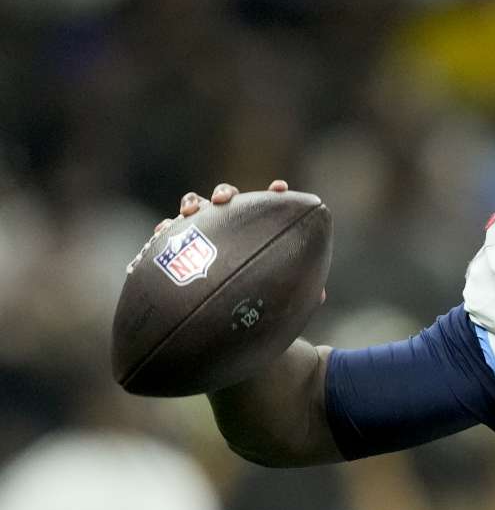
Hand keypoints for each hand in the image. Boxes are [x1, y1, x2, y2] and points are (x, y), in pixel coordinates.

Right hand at [162, 180, 322, 303]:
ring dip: (191, 204)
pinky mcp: (174, 249)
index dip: (274, 194)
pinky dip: (163, 233)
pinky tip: (160, 237)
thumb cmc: (252, 305)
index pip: (266, 207)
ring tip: (188, 213)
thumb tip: (320, 295)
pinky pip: (166, 238)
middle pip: (225, 199)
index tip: (280, 188)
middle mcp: (226, 227)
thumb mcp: (276, 299)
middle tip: (223, 200)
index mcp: (253, 231)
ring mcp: (200, 234)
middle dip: (224, 193)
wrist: (217, 321)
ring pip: (195, 209)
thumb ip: (294, 292)